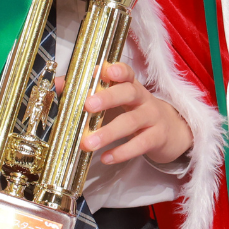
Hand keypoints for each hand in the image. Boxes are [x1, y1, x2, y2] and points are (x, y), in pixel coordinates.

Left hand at [78, 61, 192, 165]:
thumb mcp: (116, 101)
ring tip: (88, 143)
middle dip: (108, 98)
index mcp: (131, 85)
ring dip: (108, 133)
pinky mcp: (158, 138)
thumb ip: (88, 93)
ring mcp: (153, 118)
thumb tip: (57, 85)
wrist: (172, 131)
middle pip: (129, 92)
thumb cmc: (135, 112)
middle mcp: (143, 98)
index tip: (103, 70)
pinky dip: (122, 152)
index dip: (116, 70)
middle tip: (87, 105)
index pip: (126, 73)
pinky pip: (140, 144)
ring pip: (131, 122)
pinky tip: (106, 157)